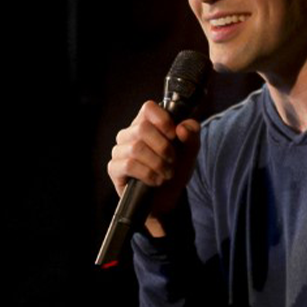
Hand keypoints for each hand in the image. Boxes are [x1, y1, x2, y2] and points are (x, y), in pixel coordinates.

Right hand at [107, 100, 200, 236]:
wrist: (167, 199)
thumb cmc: (175, 170)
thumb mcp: (190, 152)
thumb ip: (192, 135)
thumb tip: (182, 128)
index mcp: (146, 123)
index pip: (148, 108)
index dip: (163, 120)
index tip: (174, 135)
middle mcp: (129, 134)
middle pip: (142, 128)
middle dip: (164, 147)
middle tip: (172, 161)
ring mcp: (119, 151)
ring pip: (137, 148)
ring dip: (158, 163)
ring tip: (167, 174)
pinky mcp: (114, 168)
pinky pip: (129, 165)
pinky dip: (148, 174)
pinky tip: (155, 181)